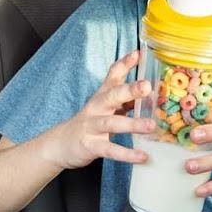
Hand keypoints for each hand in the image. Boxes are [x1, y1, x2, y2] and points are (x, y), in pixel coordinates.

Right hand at [47, 50, 155, 169]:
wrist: (60, 144)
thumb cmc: (89, 123)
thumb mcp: (104, 107)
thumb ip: (125, 99)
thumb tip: (151, 93)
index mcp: (101, 96)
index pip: (112, 76)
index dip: (124, 64)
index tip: (138, 53)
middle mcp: (96, 108)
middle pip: (111, 95)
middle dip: (129, 90)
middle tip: (147, 86)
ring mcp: (92, 126)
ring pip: (112, 123)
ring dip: (132, 124)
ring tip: (151, 126)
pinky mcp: (90, 146)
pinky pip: (110, 150)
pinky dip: (126, 154)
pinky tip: (142, 157)